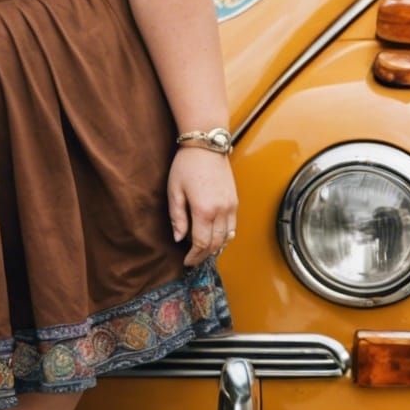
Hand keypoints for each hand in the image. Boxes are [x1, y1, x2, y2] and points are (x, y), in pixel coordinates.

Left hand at [167, 149, 237, 267]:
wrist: (207, 146)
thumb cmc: (186, 166)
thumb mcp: (174, 191)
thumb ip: (177, 217)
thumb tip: (178, 239)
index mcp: (204, 210)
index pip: (201, 243)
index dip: (194, 256)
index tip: (186, 262)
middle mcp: (221, 211)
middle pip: (215, 244)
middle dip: (204, 255)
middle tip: (193, 260)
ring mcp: (231, 206)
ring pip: (227, 237)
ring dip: (216, 248)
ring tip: (203, 252)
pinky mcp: (235, 201)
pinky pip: (233, 226)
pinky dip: (225, 236)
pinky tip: (215, 238)